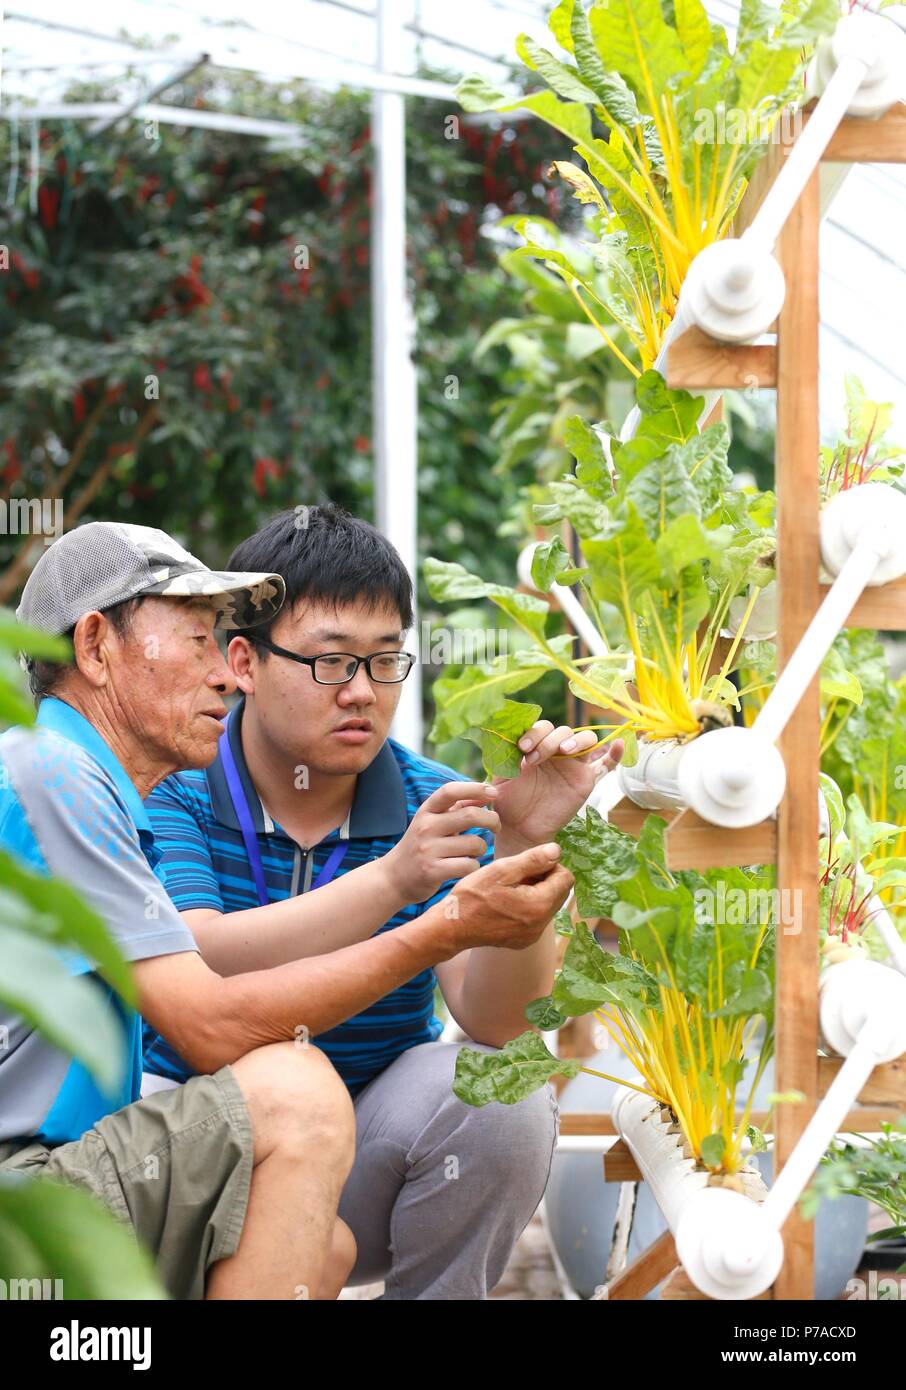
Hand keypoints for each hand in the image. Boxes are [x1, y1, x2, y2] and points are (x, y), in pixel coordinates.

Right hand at [383, 781, 499, 902]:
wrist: (394, 877)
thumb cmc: (422, 845)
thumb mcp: (433, 822)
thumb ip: (458, 807)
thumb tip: (487, 791)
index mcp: (427, 810)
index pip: (450, 791)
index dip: (475, 788)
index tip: (493, 792)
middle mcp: (426, 826)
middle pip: (470, 815)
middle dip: (492, 820)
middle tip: (496, 827)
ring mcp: (428, 849)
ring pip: (474, 843)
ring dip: (481, 849)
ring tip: (473, 852)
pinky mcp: (432, 871)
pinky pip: (468, 865)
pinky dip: (473, 866)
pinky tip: (465, 867)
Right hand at [441, 842, 573, 950]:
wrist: (451, 928)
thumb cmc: (472, 896)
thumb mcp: (501, 870)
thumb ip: (533, 860)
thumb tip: (557, 851)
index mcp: (539, 906)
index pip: (565, 878)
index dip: (550, 865)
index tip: (527, 863)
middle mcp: (541, 925)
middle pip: (559, 893)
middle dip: (544, 878)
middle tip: (516, 874)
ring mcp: (532, 935)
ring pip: (548, 905)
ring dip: (535, 892)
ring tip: (509, 887)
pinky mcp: (523, 941)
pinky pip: (536, 918)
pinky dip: (527, 906)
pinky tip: (505, 902)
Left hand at [492, 721, 623, 852]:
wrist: (521, 828)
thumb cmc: (509, 802)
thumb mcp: (502, 777)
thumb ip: (504, 759)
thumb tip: (502, 740)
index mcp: (536, 745)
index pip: (542, 726)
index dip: (534, 732)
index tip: (522, 748)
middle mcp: (556, 751)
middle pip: (562, 730)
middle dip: (548, 741)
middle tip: (535, 758)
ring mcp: (573, 764)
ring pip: (585, 739)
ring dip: (576, 740)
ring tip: (564, 751)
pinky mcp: (586, 779)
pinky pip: (606, 764)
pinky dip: (615, 754)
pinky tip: (619, 744)